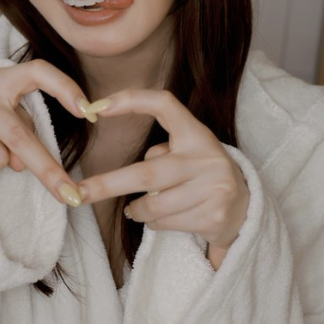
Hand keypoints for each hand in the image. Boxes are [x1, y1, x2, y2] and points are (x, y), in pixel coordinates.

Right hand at [0, 59, 89, 205]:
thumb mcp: (9, 104)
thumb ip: (25, 127)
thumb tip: (23, 166)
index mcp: (4, 79)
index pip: (39, 73)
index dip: (65, 89)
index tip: (89, 112)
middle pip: (21, 138)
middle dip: (49, 172)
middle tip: (71, 196)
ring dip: (3, 165)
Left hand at [77, 89, 249, 261]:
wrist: (246, 208)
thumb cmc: (200, 174)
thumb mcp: (187, 152)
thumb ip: (160, 152)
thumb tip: (121, 174)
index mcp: (197, 133)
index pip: (164, 104)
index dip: (132, 100)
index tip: (97, 107)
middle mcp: (207, 157)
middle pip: (146, 173)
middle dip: (107, 185)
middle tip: (76, 193)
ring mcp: (213, 188)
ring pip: (152, 206)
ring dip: (136, 210)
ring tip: (138, 208)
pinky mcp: (214, 216)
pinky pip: (164, 223)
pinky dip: (154, 223)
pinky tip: (168, 217)